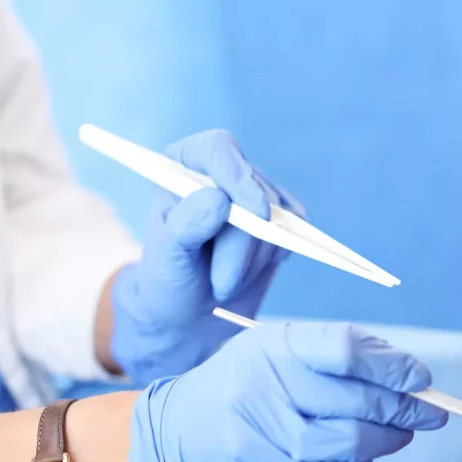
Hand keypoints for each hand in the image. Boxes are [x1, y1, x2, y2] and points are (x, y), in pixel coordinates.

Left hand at [110, 129, 304, 384]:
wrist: (189, 312)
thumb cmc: (170, 279)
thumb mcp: (166, 257)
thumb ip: (186, 225)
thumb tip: (221, 199)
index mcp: (183, 166)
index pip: (218, 150)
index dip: (239, 177)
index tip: (254, 214)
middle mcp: (221, 172)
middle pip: (254, 190)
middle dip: (243, 243)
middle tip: (221, 284)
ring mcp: (253, 194)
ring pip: (278, 215)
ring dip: (256, 258)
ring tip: (226, 281)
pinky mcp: (278, 219)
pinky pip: (296, 227)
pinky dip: (280, 252)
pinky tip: (255, 269)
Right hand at [128, 322, 446, 461]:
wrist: (172, 437)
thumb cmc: (239, 387)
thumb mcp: (275, 351)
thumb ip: (336, 355)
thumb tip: (409, 373)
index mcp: (274, 347)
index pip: (348, 350)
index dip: (394, 366)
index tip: (420, 377)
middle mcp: (267, 388)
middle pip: (360, 400)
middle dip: (407, 408)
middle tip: (430, 412)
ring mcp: (265, 438)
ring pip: (354, 443)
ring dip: (388, 440)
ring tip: (398, 434)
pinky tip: (359, 459)